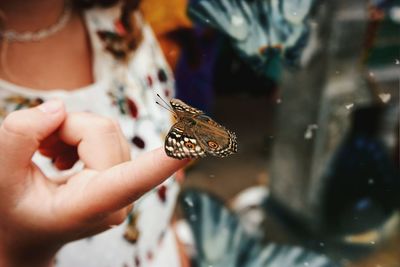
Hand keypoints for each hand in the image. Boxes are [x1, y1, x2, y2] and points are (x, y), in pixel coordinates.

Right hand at [0, 100, 188, 266]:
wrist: (24, 235)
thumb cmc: (12, 213)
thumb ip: (20, 136)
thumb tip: (59, 107)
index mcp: (92, 206)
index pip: (134, 180)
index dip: (165, 160)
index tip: (195, 144)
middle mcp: (117, 199)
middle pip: (103, 131)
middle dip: (65, 129)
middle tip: (40, 150)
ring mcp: (123, 187)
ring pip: (106, 128)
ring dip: (70, 132)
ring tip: (49, 155)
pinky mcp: (122, 173)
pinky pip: (107, 133)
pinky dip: (79, 135)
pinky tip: (63, 156)